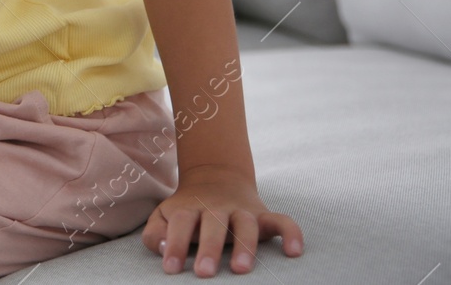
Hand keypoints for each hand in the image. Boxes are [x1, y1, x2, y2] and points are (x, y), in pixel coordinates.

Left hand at [141, 165, 302, 275]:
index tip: (171, 269)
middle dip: (209, 248)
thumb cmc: (187, 209)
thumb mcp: (164, 216)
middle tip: (204, 273)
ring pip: (246, 223)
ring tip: (241, 268)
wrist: (215, 177)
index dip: (174, 244)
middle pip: (213, 224)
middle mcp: (216, 207)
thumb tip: (163, 249)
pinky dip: (291, 232)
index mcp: (190, 207)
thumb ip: (156, 234)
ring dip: (245, 245)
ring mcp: (241, 210)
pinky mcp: (263, 214)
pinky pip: (282, 220)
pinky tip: (294, 252)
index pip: (181, 223)